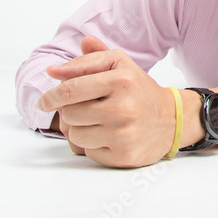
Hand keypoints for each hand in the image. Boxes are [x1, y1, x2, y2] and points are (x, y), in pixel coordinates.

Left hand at [37, 36, 180, 167]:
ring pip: (75, 135)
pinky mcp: (124, 156)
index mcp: (121, 81)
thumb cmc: (139, 90)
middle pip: (69, 114)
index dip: (51, 96)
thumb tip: (53, 70)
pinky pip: (88, 152)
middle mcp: (123, 108)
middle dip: (71, 111)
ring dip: (80, 129)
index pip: (71, 90)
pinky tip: (107, 136)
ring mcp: (124, 135)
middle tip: (85, 108)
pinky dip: (92, 144)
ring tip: (98, 122)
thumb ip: (88, 61)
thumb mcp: (119, 66)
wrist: (173, 119)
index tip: (44, 101)